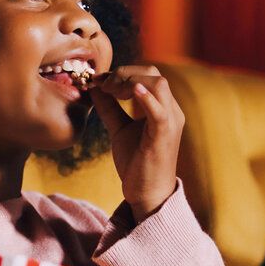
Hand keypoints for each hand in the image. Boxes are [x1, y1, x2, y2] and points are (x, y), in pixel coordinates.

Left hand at [88, 66, 183, 221]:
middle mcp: (171, 110)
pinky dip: (146, 99)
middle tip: (102, 86)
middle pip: (153, 73)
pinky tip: (131, 92)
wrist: (147, 193)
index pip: (146, 75)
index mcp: (162, 107)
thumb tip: (93, 88)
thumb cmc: (136, 162)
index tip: (98, 81)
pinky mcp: (164, 136)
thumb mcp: (119, 128)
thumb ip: (109, 108)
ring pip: (158, 85)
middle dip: (124, 74)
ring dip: (129, 82)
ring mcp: (170, 122)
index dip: (121, 72)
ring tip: (110, 92)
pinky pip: (160, 112)